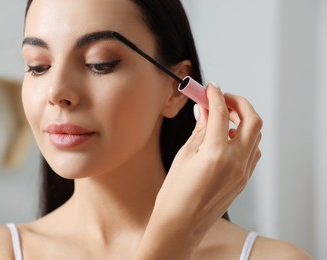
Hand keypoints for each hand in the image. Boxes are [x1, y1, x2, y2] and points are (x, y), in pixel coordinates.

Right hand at [134, 83, 262, 258]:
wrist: (181, 223)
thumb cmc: (175, 193)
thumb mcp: (184, 155)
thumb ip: (200, 130)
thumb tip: (205, 110)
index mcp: (216, 154)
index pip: (222, 113)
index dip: (216, 96)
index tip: (211, 88)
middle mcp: (235, 162)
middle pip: (252, 120)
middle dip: (239, 103)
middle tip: (222, 98)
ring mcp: (243, 172)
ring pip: (255, 135)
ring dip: (243, 120)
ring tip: (223, 118)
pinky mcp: (244, 180)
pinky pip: (252, 151)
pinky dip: (244, 138)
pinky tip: (228, 138)